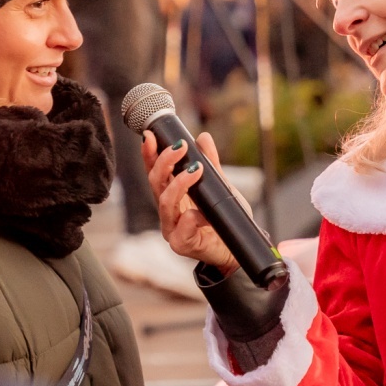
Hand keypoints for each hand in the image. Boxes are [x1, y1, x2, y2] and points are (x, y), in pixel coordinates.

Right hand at [141, 129, 237, 274]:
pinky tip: (201, 214)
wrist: (235, 248)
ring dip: (179, 184)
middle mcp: (167, 211)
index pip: (155, 172)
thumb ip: (211, 164)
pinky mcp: (181, 244)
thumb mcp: (221, 186)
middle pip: (155, 183)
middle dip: (165, 162)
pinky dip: (192, 217)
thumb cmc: (223, 219)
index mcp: (172, 195)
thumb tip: (203, 137)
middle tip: (181, 146)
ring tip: (197, 170)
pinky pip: (182, 228)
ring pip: (165, 202)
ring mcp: (171, 228)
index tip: (150, 137)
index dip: (150, 154)